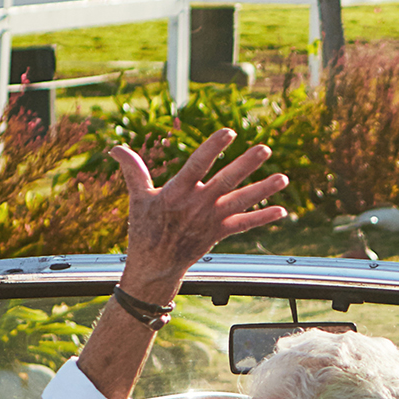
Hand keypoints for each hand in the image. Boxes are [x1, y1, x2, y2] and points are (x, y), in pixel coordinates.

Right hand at [110, 129, 289, 301]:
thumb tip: (115, 148)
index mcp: (177, 192)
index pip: (196, 165)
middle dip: (246, 165)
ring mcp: (210, 219)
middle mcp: (197, 205)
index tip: (228, 132)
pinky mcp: (218, 232)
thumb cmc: (145, 228)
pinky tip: (281, 210)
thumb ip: (133, 170)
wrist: (155, 266)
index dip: (212, 148)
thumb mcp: (137, 198)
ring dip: (262, 190)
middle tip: (265, 149)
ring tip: (283, 178)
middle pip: (225, 181)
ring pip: (240, 202)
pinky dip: (262, 218)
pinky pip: (244, 225)